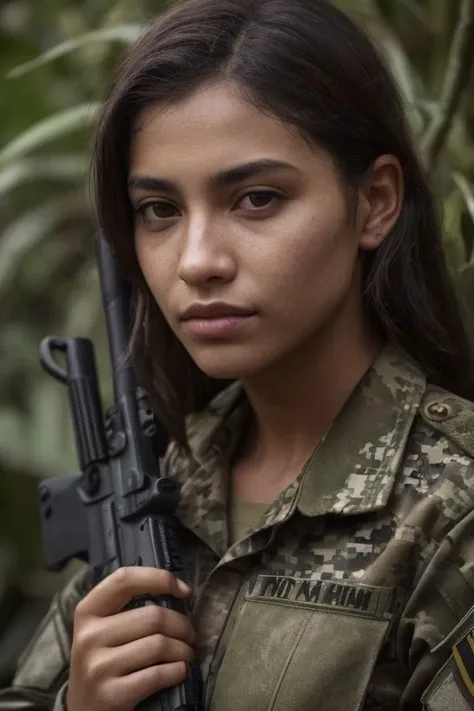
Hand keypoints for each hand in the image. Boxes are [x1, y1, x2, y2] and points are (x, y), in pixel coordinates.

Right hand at [66, 567, 194, 710]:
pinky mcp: (112, 695)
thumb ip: (125, 608)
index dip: (159, 578)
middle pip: (153, 616)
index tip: (184, 590)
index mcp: (87, 613)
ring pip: (160, 644)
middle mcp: (89, 637)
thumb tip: (176, 589)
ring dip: (184, 649)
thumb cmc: (101, 663)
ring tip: (187, 653)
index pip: (124, 579)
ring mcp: (98, 667)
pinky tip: (180, 671)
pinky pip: (159, 673)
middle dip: (182, 625)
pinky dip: (178, 671)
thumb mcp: (101, 631)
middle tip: (190, 635)